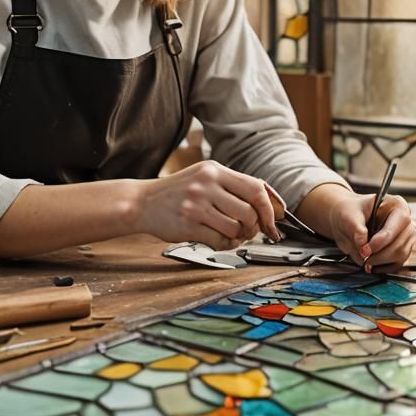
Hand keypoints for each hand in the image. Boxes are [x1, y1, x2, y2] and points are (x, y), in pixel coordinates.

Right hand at [135, 162, 280, 248]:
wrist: (142, 202)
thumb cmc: (178, 191)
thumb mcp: (204, 175)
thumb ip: (232, 184)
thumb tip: (268, 200)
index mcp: (214, 170)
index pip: (255, 188)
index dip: (270, 207)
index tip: (273, 220)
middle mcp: (207, 185)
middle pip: (249, 211)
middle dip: (255, 225)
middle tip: (250, 230)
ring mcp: (197, 205)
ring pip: (236, 228)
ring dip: (240, 236)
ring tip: (233, 235)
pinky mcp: (188, 225)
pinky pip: (219, 241)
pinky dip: (226, 244)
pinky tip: (221, 240)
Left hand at [326, 191, 415, 271]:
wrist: (347, 218)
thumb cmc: (351, 212)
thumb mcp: (350, 216)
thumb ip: (357, 230)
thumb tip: (363, 246)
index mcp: (397, 206)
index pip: (395, 227)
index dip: (381, 241)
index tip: (365, 250)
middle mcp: (405, 222)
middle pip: (400, 246)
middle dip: (379, 256)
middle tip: (363, 256)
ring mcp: (406, 237)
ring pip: (400, 257)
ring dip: (381, 262)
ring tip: (366, 260)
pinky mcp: (402, 250)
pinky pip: (398, 264)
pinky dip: (384, 268)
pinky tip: (372, 264)